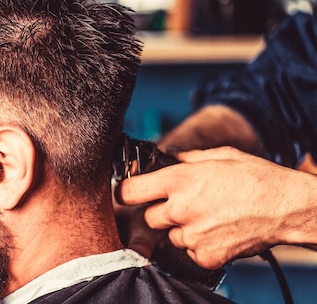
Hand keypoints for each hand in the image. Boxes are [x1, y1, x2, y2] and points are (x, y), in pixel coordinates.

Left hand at [117, 146, 316, 268]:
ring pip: (171, 237)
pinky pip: (190, 252)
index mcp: (178, 181)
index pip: (129, 191)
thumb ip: (187, 157)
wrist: (287, 207)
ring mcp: (192, 235)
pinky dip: (200, 246)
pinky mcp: (205, 255)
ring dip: (183, 230)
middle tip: (185, 206)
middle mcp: (179, 209)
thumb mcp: (220, 156)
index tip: (127, 194)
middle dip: (162, 212)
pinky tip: (219, 232)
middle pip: (149, 218)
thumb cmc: (256, 177)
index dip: (125, 193)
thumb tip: (168, 156)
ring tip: (209, 218)